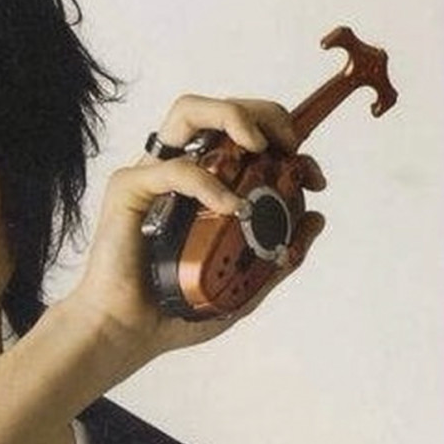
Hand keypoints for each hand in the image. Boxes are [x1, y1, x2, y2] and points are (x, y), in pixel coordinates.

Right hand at [69, 95, 326, 356]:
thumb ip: (280, 254)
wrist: (128, 332)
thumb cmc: (174, 309)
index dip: (285, 142)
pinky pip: (173, 168)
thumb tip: (316, 218)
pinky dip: (207, 181)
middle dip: (265, 114)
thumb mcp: (245, 287)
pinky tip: (228, 206)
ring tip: (258, 147)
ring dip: (232, 116)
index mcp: (203, 187)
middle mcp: (177, 173)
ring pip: (188, 113)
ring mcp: (151, 177)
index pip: (245, 138)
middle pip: (220, 111)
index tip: (312, 177)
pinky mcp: (128, 189)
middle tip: (288, 147)